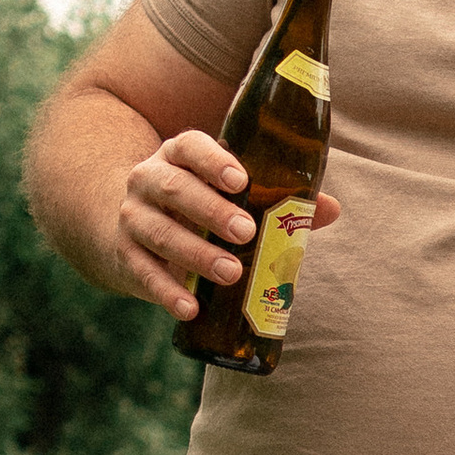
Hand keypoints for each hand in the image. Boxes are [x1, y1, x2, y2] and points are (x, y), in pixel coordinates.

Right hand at [112, 124, 342, 322]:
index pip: (190, 147)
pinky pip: (144, 274)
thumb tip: (329, 208)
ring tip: (231, 273)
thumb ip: (277, 200)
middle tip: (247, 231)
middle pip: (175, 189)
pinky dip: (167, 293)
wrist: (127, 229)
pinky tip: (190, 308)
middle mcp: (149, 181)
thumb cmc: (196, 208)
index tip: (240, 179)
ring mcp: (133, 218)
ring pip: (160, 233)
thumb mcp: (227, 196)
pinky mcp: (125, 256)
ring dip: (197, 255)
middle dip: (211, 210)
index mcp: (178, 157)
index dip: (212, 161)